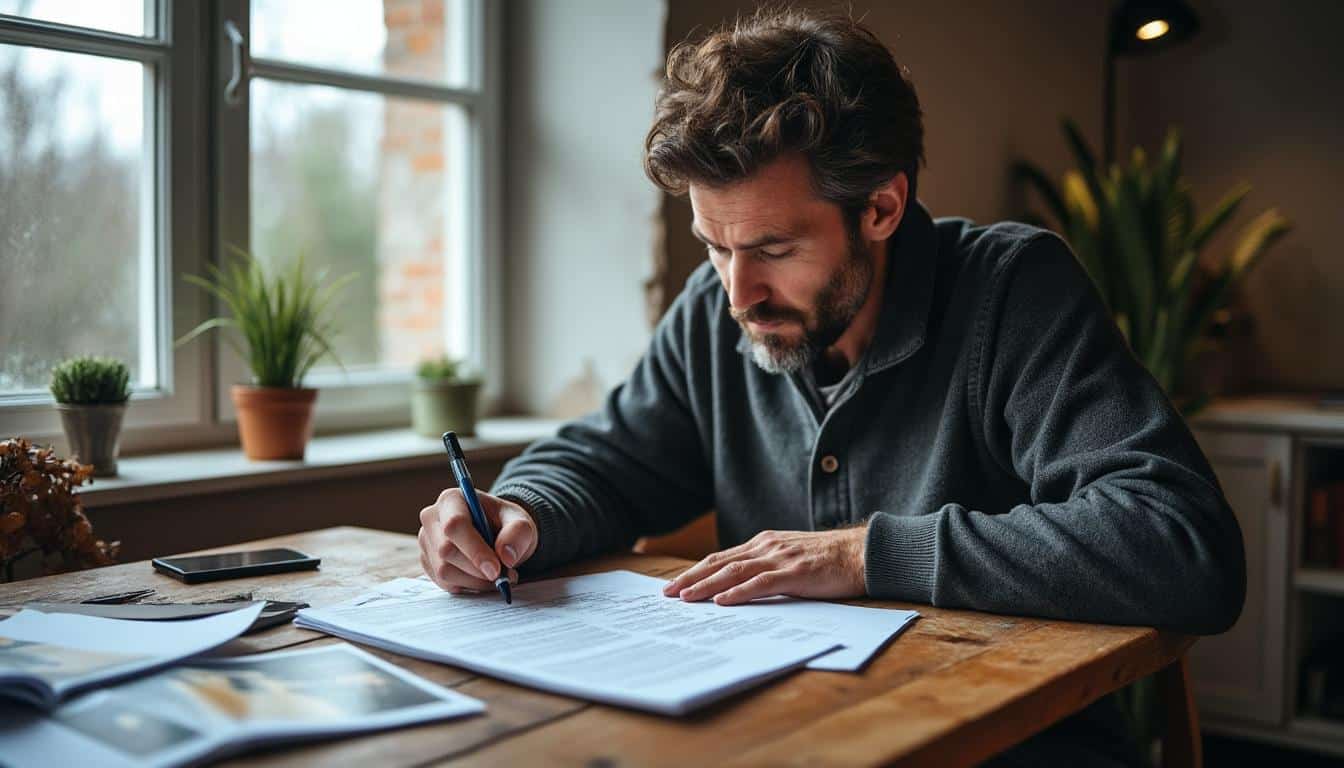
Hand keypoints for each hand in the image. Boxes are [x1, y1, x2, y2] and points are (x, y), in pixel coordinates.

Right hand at [418, 489, 537, 593]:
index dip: (475, 550)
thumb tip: (505, 557)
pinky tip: (482, 578)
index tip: (496, 570)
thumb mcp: (521, 522)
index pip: (455, 525)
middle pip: (446, 551)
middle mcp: (432, 518)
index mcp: (452, 499)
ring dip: (475, 581)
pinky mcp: (427, 562)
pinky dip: (468, 586)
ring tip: (497, 576)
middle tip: (505, 576)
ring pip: (444, 571)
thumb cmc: (506, 524)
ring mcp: (426, 542)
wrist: (498, 534)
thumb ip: (518, 533)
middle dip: (477, 570)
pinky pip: (444, 583)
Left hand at [662, 527, 866, 605]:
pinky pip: (761, 582)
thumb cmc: (827, 560)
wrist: (860, 553)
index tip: (674, 585)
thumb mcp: (789, 557)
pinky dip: (739, 592)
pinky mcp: (795, 572)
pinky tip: (723, 601)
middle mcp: (766, 546)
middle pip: (719, 563)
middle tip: (667, 594)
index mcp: (764, 543)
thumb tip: (738, 586)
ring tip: (685, 599)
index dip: (696, 571)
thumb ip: (766, 567)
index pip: (721, 558)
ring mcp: (780, 558)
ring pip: (734, 572)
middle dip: (691, 579)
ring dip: (706, 586)